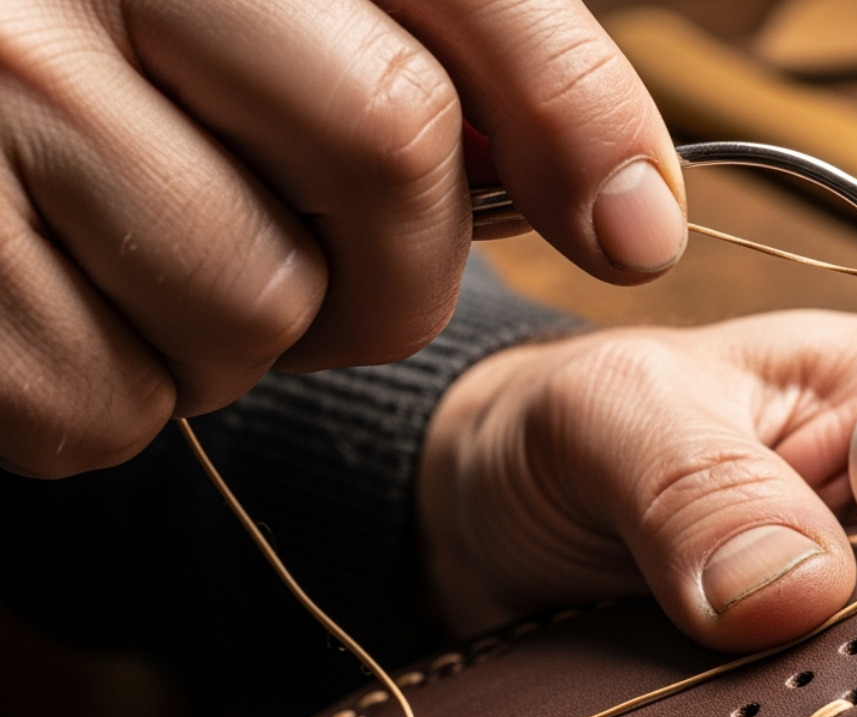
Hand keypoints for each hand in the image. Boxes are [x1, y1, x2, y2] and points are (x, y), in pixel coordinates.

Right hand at [2, 0, 683, 476]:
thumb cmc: (142, 84)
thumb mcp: (305, 29)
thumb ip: (481, 73)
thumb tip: (635, 229)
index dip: (574, 116)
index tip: (635, 236)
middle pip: (385, 141)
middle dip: (399, 257)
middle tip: (331, 259)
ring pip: (253, 307)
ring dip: (242, 338)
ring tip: (163, 261)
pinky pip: (109, 401)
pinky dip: (123, 393)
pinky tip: (83, 304)